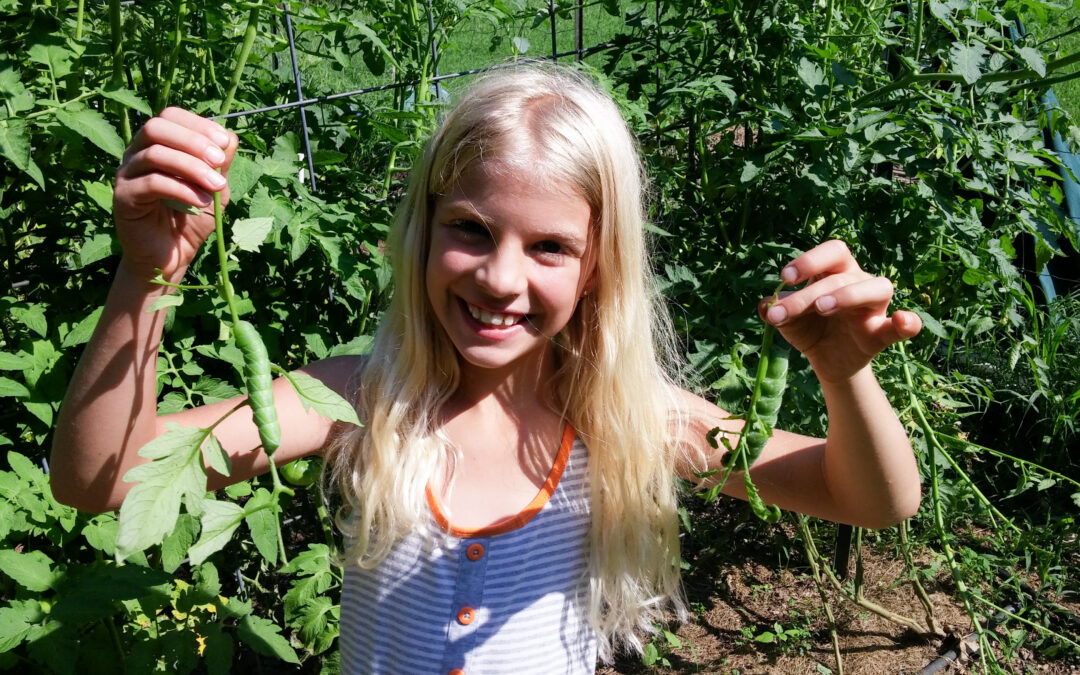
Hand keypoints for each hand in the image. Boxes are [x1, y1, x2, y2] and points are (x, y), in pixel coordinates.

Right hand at [113, 108, 237, 282]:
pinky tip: (201, 202)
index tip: (224, 143)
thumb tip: (229, 137)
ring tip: (216, 187)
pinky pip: (152, 183)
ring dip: (192, 167)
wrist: (171, 257)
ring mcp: (127, 174)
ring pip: (155, 153)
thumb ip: (220, 165)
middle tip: (219, 161)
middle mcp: (137, 154)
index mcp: (157, 145)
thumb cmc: (192, 220)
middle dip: (193, 140)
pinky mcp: (124, 197)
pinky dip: (182, 189)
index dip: (198, 124)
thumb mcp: (214, 189)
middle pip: (157, 127)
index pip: (170, 116)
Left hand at [758, 240, 920, 383]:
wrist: (824, 360)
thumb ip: (776, 310)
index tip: (785, 278)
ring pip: (875, 288)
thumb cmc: (808, 328)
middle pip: (841, 275)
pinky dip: (908, 322)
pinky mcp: (881, 333)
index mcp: (835, 271)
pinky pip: (902, 326)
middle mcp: (858, 281)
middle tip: (786, 311)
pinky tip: (903, 319)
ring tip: (822, 308)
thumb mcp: (787, 320)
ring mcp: (874, 307)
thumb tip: (765, 305)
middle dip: (809, 293)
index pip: (832, 252)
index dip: (810, 260)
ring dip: (848, 295)